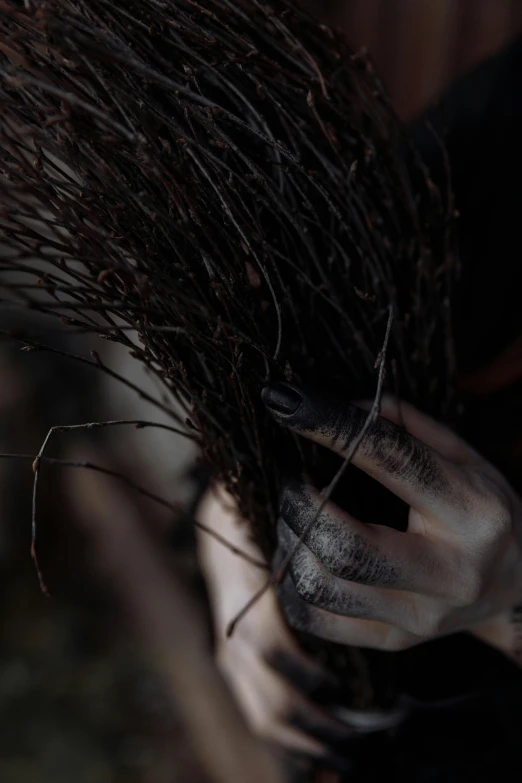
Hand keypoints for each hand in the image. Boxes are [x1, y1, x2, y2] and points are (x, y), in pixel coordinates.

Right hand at [196, 485, 360, 767]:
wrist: (218, 527)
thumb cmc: (259, 518)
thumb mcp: (274, 519)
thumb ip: (302, 536)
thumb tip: (349, 543)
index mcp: (244, 597)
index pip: (269, 647)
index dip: (309, 671)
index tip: (351, 683)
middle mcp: (233, 637)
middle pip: (271, 700)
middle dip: (322, 726)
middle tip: (370, 735)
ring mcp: (231, 659)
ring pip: (264, 719)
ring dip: (310, 744)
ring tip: (353, 755)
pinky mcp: (234, 670)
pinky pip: (258, 717)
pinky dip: (291, 744)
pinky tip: (322, 756)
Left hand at [262, 383, 521, 657]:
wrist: (518, 587)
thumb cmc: (482, 508)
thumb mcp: (464, 457)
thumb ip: (408, 426)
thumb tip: (342, 406)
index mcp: (474, 512)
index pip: (393, 461)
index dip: (331, 426)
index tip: (286, 402)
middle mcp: (451, 573)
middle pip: (347, 546)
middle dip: (300, 504)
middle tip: (291, 480)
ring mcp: (420, 617)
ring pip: (323, 588)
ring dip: (290, 543)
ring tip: (295, 518)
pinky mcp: (395, 641)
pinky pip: (316, 621)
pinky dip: (290, 584)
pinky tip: (299, 555)